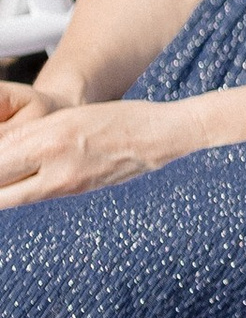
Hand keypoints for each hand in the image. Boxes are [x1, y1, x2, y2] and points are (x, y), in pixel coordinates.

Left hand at [0, 87, 200, 201]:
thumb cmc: (113, 119)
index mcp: (50, 142)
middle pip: (0, 192)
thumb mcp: (65, 118)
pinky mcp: (75, 195)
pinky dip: (19, 191)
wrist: (157, 137)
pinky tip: (15, 180)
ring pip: (13, 199)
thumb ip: (27, 136)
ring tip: (2, 175)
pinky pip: (34, 197)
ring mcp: (66, 187)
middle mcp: (56, 170)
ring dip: (1, 189)